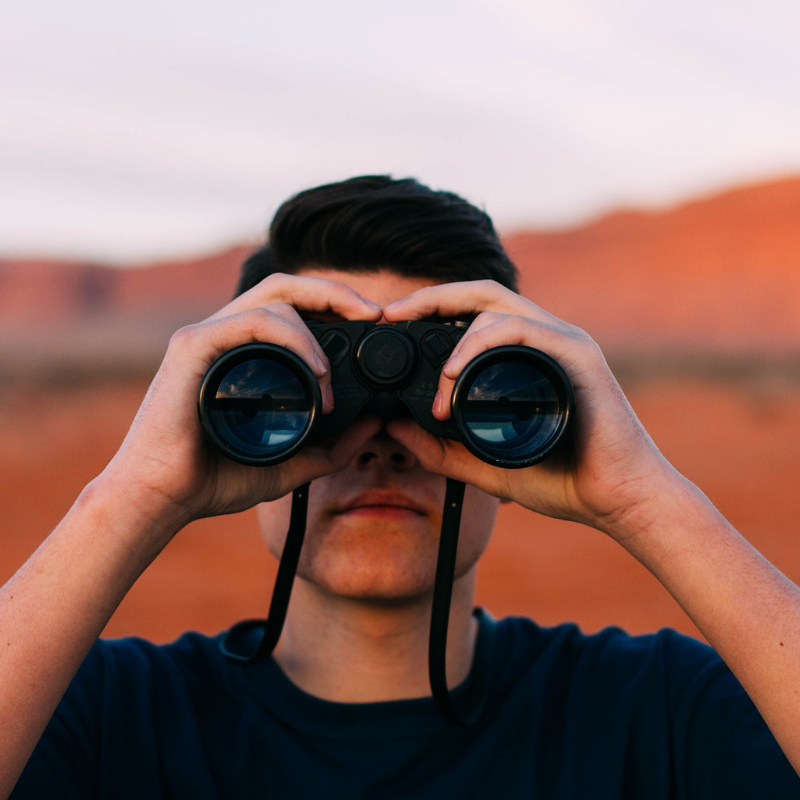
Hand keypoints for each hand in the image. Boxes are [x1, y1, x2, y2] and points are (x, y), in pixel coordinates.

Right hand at [98, 273, 383, 534]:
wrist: (162, 498)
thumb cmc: (215, 477)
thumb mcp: (291, 462)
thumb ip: (333, 447)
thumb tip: (375, 422)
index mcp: (245, 352)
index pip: (293, 307)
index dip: (334, 305)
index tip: (373, 323)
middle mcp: (226, 335)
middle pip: (285, 287)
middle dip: (335, 292)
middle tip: (374, 313)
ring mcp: (207, 336)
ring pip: (273, 300)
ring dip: (315, 332)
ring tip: (330, 378)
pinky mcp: (192, 346)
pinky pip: (251, 321)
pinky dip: (291, 338)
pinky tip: (314, 370)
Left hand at [383, 280, 680, 539]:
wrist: (620, 500)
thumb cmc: (563, 480)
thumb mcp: (484, 465)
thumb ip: (440, 448)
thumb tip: (393, 427)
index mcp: (525, 356)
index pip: (473, 313)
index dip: (431, 310)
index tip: (391, 324)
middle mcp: (544, 338)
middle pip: (481, 294)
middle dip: (431, 297)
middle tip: (391, 314)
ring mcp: (562, 341)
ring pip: (496, 306)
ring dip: (454, 336)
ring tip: (435, 382)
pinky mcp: (576, 354)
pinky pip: (521, 330)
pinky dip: (481, 344)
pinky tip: (455, 373)